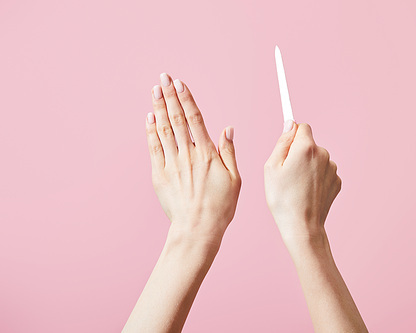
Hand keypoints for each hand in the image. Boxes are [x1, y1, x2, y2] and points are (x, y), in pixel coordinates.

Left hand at [146, 74, 240, 243]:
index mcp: (207, 154)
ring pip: (164, 130)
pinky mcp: (160, 175)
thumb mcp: (235, 179)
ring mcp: (172, 164)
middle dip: (169, 96)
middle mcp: (188, 155)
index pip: (195, 119)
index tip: (179, 83)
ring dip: (159, 108)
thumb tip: (227, 128)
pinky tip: (149, 117)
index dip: (186, 99)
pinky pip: (154, 148)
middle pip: (177, 119)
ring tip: (154, 90)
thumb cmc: (220, 206)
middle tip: (163, 77)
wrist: (197, 229)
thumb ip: (229, 152)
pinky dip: (151, 131)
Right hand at [264, 121, 340, 240]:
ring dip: (308, 167)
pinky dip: (316, 179)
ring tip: (297, 186)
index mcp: (306, 148)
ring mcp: (332, 169)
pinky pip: (323, 173)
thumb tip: (290, 124)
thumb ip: (282, 142)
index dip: (291, 136)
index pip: (302, 127)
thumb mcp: (271, 167)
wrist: (302, 226)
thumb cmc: (282, 198)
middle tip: (287, 173)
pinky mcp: (337, 182)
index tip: (286, 146)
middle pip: (309, 144)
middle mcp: (323, 154)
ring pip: (317, 159)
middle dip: (298, 153)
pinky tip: (307, 193)